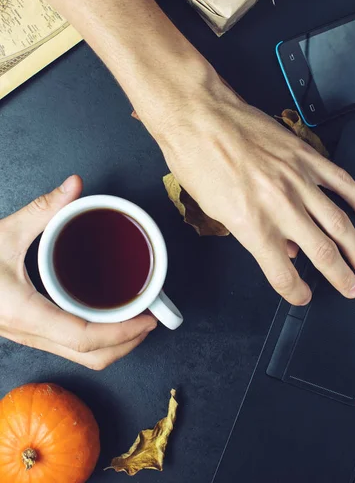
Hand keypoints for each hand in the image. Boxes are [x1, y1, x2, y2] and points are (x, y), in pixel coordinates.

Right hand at [0, 175, 156, 368]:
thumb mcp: (4, 232)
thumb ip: (42, 209)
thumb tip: (74, 185)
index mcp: (24, 313)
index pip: (85, 336)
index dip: (123, 332)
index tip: (148, 318)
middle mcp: (27, 333)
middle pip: (89, 358)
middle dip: (126, 345)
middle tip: (151, 320)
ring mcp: (26, 337)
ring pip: (78, 358)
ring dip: (112, 345)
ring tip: (134, 320)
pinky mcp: (27, 332)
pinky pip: (67, 347)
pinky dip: (95, 339)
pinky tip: (105, 317)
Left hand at [160, 75, 354, 305]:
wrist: (200, 117)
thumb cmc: (197, 160)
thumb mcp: (215, 209)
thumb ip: (250, 232)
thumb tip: (279, 244)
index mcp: (252, 226)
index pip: (283, 273)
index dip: (296, 292)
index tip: (302, 296)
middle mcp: (279, 207)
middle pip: (321, 253)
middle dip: (340, 278)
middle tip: (351, 289)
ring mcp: (297, 180)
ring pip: (338, 222)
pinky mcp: (305, 157)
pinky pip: (341, 182)